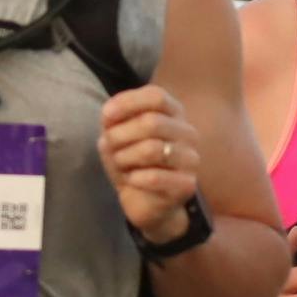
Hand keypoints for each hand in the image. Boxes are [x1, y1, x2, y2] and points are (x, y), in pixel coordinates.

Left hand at [99, 85, 199, 243]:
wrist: (144, 201)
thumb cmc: (131, 162)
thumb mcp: (116, 136)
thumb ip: (112, 120)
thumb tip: (109, 114)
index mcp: (173, 114)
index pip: (156, 96)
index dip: (128, 102)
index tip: (106, 116)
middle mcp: (187, 133)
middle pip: (151, 122)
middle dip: (120, 135)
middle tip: (111, 148)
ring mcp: (190, 159)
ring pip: (151, 149)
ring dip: (125, 157)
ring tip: (122, 164)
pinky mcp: (187, 184)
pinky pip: (154, 176)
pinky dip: (134, 178)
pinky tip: (132, 180)